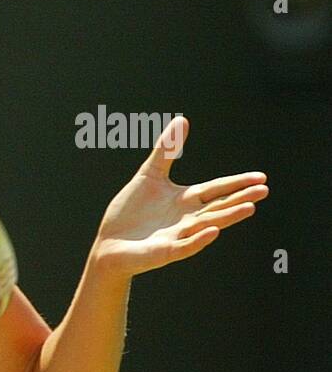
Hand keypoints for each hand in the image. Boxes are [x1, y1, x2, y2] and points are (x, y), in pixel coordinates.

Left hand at [91, 117, 267, 277]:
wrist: (109, 243)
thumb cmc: (129, 211)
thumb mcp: (149, 176)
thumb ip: (166, 151)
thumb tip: (183, 119)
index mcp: (186, 200)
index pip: (216, 189)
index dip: (237, 183)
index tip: (261, 177)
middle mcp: (187, 218)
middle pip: (218, 207)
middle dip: (240, 198)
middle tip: (263, 190)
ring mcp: (178, 236)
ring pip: (207, 226)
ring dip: (227, 217)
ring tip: (248, 208)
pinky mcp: (164, 252)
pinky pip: (184, 246)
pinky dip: (198, 239)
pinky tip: (213, 231)